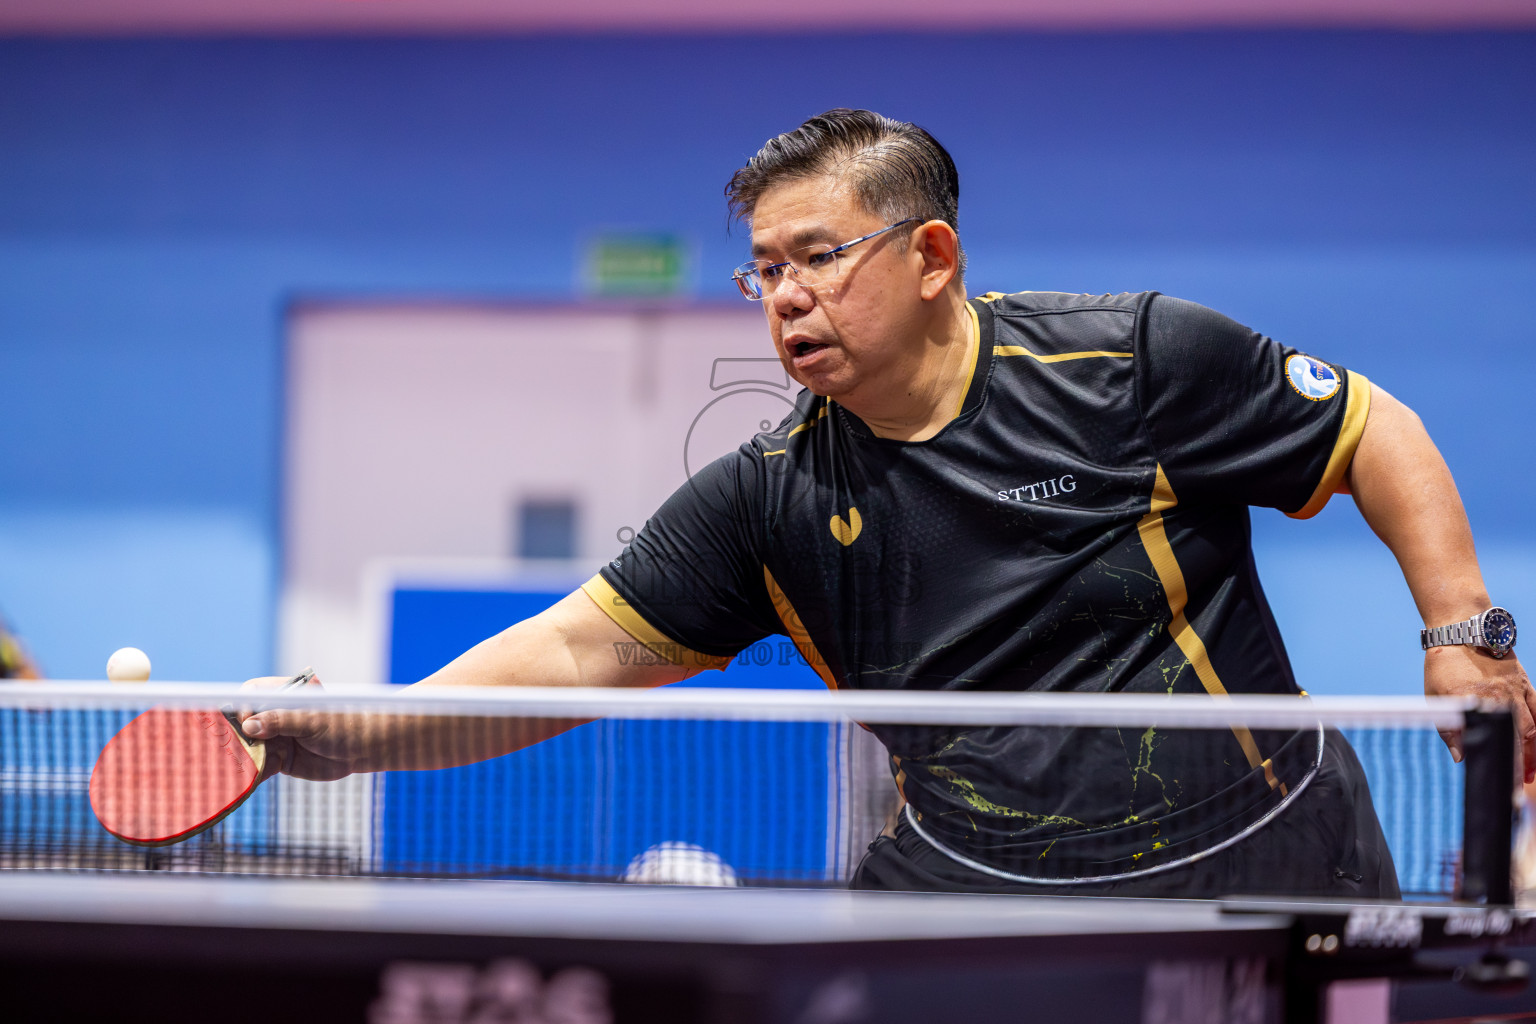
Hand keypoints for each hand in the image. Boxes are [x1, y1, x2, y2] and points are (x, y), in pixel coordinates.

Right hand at [237, 673, 366, 781]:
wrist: (363, 750)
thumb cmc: (344, 725)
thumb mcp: (313, 720)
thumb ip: (282, 721)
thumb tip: (249, 725)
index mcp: (285, 695)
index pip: (253, 693)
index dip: (244, 706)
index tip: (245, 723)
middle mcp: (277, 715)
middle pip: (245, 721)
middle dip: (235, 735)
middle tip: (228, 748)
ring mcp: (277, 737)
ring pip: (249, 745)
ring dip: (240, 757)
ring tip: (232, 767)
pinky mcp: (280, 759)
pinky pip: (260, 765)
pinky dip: (251, 773)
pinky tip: (245, 780)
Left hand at [1425, 646, 1535, 783]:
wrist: (1463, 630)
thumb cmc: (1444, 664)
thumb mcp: (1436, 696)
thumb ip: (1449, 728)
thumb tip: (1461, 758)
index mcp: (1477, 704)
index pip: (1494, 742)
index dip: (1502, 766)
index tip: (1504, 787)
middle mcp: (1501, 699)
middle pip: (1517, 740)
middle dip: (1520, 766)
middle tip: (1518, 788)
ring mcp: (1517, 691)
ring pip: (1533, 728)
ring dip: (1533, 753)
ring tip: (1529, 774)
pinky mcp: (1525, 683)